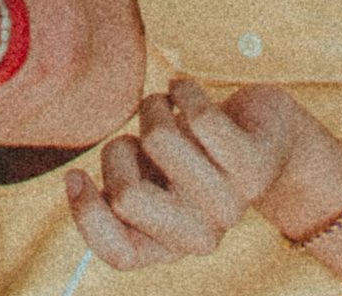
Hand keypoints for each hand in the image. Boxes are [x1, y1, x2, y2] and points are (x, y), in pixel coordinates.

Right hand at [65, 80, 304, 269]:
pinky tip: (188, 91)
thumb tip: (75, 184)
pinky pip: (198, 115)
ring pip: (158, 141)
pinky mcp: (253, 165)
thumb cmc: (195, 154)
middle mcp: (200, 235)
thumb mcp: (150, 176)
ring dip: (154, 110)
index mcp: (168, 245)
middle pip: (128, 196)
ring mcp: (230, 203)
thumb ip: (116, 188)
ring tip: (171, 112)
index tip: (75, 175)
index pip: (119, 254)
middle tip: (139, 139)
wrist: (266, 136)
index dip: (86, 215)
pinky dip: (183, 88)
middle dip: (118, 152)